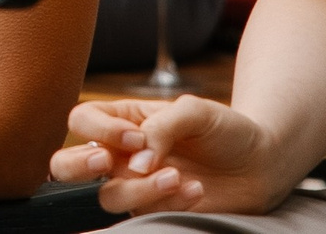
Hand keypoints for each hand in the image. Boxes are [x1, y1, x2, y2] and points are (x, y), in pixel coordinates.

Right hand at [49, 96, 282, 214]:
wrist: (260, 165)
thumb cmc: (225, 129)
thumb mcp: (195, 111)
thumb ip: (160, 127)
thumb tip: (136, 162)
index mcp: (124, 119)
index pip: (82, 120)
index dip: (99, 130)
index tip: (136, 137)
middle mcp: (121, 154)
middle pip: (65, 165)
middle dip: (79, 166)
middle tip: (107, 164)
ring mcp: (135, 185)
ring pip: (107, 196)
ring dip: (140, 189)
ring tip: (178, 177)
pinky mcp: (154, 211)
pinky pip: (144, 213)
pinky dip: (169, 203)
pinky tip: (194, 190)